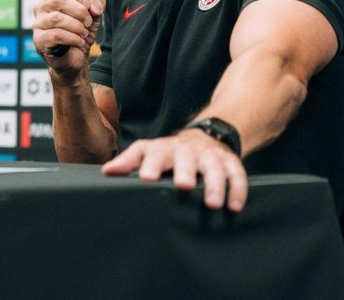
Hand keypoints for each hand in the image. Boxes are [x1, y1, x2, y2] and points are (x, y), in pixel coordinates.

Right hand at [32, 0, 104, 79]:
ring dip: (76, 26)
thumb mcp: (92, 17)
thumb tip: (94, 6)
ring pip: (57, 18)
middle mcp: (41, 8)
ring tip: (83, 33)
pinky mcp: (39, 40)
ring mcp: (38, 24)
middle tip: (87, 21)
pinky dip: (72, 38)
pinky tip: (78, 42)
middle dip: (79, 11)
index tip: (88, 5)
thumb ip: (97, 5)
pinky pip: (56, 35)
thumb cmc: (78, 35)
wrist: (74, 59)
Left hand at [101, 129, 247, 211]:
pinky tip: (234, 206)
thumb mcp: (148, 152)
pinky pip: (237, 175)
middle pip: (186, 159)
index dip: (148, 164)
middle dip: (185, 171)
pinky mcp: (230, 162)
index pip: (152, 153)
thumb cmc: (169, 153)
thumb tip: (106, 172)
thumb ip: (128, 162)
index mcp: (163, 149)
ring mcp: (210, 155)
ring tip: (211, 203)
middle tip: (183, 185)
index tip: (146, 177)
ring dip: (214, 185)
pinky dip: (237, 190)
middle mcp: (187, 150)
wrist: (206, 136)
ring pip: (214, 168)